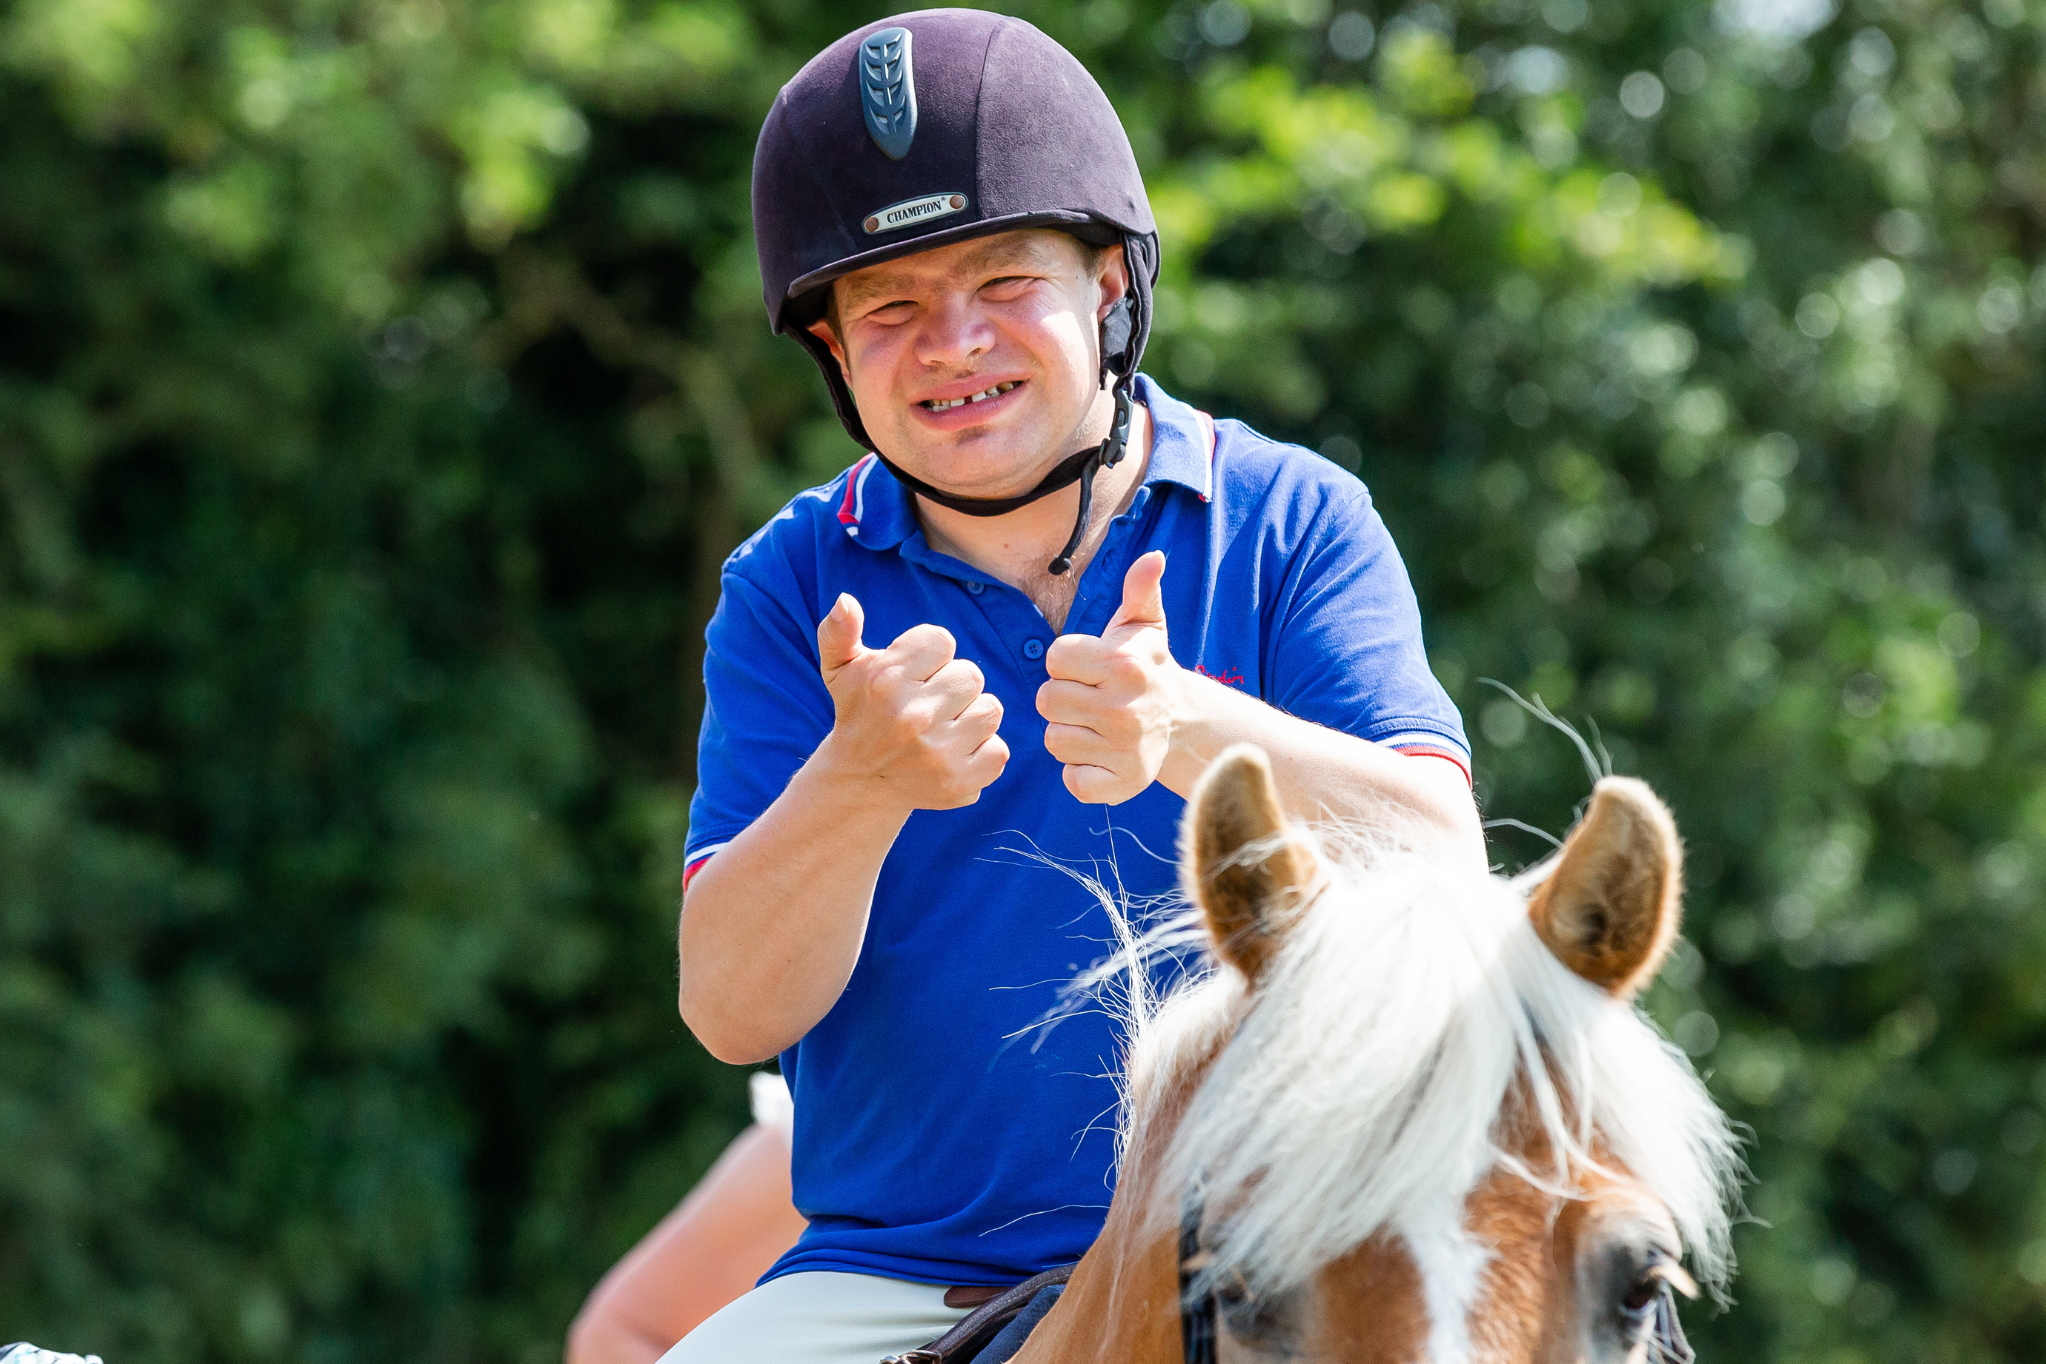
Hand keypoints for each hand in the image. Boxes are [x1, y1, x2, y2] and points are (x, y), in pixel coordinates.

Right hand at [814, 594, 1008, 809]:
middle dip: (953, 686)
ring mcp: (937, 753)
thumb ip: (839, 632)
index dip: (930, 657)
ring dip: (972, 716)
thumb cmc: (858, 713)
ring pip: (991, 710)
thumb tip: (845, 601)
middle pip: (971, 675)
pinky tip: (955, 753)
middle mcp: (911, 717)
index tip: (913, 677)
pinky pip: (999, 749)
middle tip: (928, 705)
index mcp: (886, 681)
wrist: (860, 782)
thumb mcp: (839, 670)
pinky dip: (982, 751)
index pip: (942, 641)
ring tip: (945, 727)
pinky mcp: (959, 783)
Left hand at [1037, 551, 1182, 803]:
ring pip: (1054, 739)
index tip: (1090, 668)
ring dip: (1070, 733)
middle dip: (1063, 698)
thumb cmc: (1148, 666)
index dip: (1067, 663)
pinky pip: (1071, 779)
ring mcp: (1123, 749)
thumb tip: (1153, 557)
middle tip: (1091, 698)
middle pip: (1046, 700)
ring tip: (1097, 726)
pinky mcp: (1120, 784)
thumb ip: (1141, 589)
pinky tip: (1100, 755)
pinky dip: (1080, 771)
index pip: (1054, 659)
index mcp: (1124, 666)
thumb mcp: (1145, 625)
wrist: (1182, 720)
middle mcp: (1125, 709)